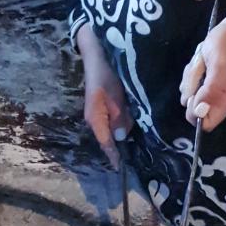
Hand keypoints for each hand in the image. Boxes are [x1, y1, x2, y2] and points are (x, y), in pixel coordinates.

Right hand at [78, 24, 132, 167]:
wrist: (97, 57)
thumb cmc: (106, 76)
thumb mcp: (116, 97)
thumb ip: (119, 118)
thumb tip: (121, 137)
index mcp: (95, 119)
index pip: (106, 143)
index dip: (114, 156)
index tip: (121, 168)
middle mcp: (94, 120)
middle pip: (107, 139)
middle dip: (118, 147)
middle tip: (131, 154)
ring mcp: (97, 115)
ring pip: (110, 131)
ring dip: (120, 135)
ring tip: (131, 139)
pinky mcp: (102, 109)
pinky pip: (111, 122)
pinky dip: (119, 125)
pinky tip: (128, 125)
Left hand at [180, 4, 225, 130]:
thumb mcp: (219, 65)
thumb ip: (210, 90)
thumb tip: (199, 112)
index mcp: (225, 99)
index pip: (205, 123)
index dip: (195, 113)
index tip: (194, 96)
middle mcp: (219, 98)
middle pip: (195, 109)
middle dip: (191, 92)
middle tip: (199, 72)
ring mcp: (213, 89)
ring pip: (190, 94)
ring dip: (190, 80)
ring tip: (201, 63)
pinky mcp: (208, 79)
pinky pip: (192, 83)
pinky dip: (191, 73)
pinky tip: (200, 60)